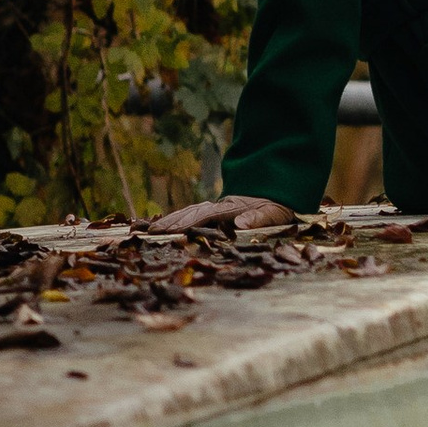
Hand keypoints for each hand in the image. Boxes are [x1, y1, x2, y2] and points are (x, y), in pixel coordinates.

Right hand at [146, 192, 286, 233]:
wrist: (276, 194)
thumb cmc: (276, 208)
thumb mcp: (274, 214)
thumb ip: (259, 218)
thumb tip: (240, 223)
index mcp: (231, 208)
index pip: (204, 216)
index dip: (186, 223)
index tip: (170, 230)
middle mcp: (219, 206)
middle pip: (191, 213)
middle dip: (171, 222)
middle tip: (151, 233)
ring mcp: (216, 207)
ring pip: (189, 212)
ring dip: (171, 220)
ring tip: (151, 230)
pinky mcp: (215, 212)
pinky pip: (192, 214)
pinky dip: (177, 218)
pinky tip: (165, 225)